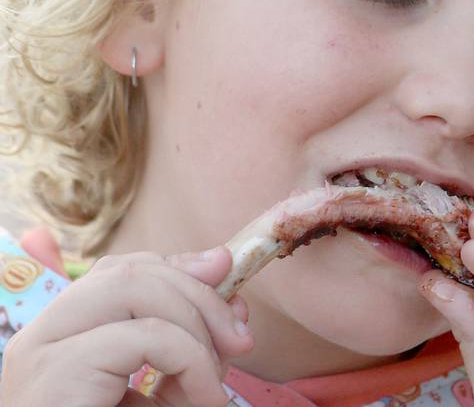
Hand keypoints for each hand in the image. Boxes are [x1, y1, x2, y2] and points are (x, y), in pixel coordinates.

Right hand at [1, 246, 253, 406]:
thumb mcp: (162, 392)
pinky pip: (145, 337)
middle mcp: (42, 336)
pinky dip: (192, 360)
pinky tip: (206, 399)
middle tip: (241, 340)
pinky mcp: (56, 373)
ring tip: (218, 380)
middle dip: (200, 296)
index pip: (120, 271)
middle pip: (130, 272)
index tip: (227, 283)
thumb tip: (227, 277)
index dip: (180, 270)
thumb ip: (189, 341)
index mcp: (62, 338)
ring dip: (197, 324)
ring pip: (134, 287)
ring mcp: (43, 352)